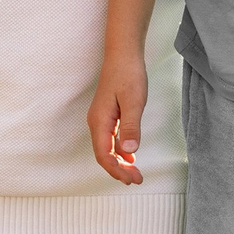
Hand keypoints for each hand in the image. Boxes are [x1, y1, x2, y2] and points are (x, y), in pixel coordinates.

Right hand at [86, 52, 148, 183]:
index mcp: (100, 121)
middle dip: (119, 170)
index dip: (117, 170)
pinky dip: (120, 151)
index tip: (133, 179)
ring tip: (135, 173)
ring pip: (107, 148)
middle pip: (104, 154)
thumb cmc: (128, 74)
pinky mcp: (108, 115)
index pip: (104, 155)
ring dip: (120, 162)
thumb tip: (129, 153)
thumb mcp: (134, 101)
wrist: (123, 54)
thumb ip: (131, 127)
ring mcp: (101, 119)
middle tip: (137, 180)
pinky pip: (111, 139)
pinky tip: (131, 157)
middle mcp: (96, 122)